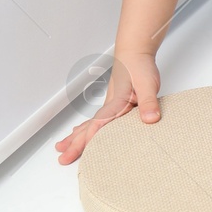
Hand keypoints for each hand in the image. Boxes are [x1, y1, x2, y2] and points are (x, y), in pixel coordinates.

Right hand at [54, 50, 161, 164]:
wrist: (134, 52)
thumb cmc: (139, 66)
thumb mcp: (148, 83)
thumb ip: (149, 102)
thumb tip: (150, 119)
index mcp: (116, 102)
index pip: (101, 123)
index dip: (92, 137)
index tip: (84, 152)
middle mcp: (109, 105)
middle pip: (89, 127)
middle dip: (76, 144)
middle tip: (63, 158)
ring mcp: (109, 105)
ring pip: (89, 124)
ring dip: (75, 137)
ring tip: (61, 148)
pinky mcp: (113, 104)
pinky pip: (96, 120)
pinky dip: (85, 128)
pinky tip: (79, 132)